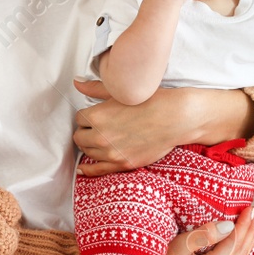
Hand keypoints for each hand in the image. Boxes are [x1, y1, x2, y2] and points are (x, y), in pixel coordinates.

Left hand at [72, 82, 253, 171]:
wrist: (176, 118)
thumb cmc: (151, 101)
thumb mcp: (121, 92)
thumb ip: (95, 88)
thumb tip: (77, 83)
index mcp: (96, 116)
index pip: (79, 118)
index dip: (88, 116)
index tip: (97, 115)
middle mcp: (99, 137)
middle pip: (80, 137)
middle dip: (87, 131)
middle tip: (98, 127)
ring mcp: (111, 153)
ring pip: (87, 153)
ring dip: (91, 146)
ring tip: (102, 140)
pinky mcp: (123, 164)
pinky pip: (96, 171)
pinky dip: (87, 170)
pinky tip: (83, 169)